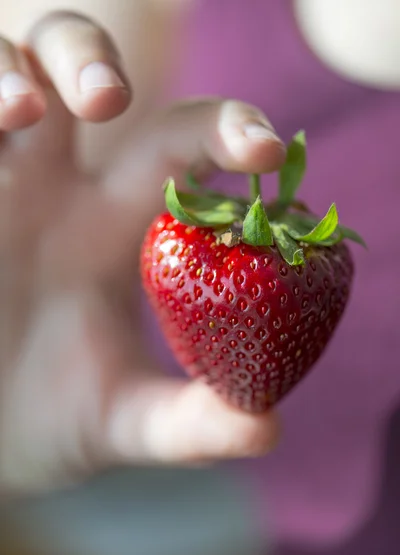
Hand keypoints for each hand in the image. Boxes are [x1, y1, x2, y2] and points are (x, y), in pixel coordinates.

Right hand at [0, 11, 284, 495]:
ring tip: (19, 113)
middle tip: (108, 98)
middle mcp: (50, 187)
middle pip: (73, 70)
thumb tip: (267, 429)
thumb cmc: (51, 421)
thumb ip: (191, 422)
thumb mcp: (123, 421)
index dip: (223, 128)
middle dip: (87, 57)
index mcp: (111, 225)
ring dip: (5, 73)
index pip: (175, 145)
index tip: (263, 148)